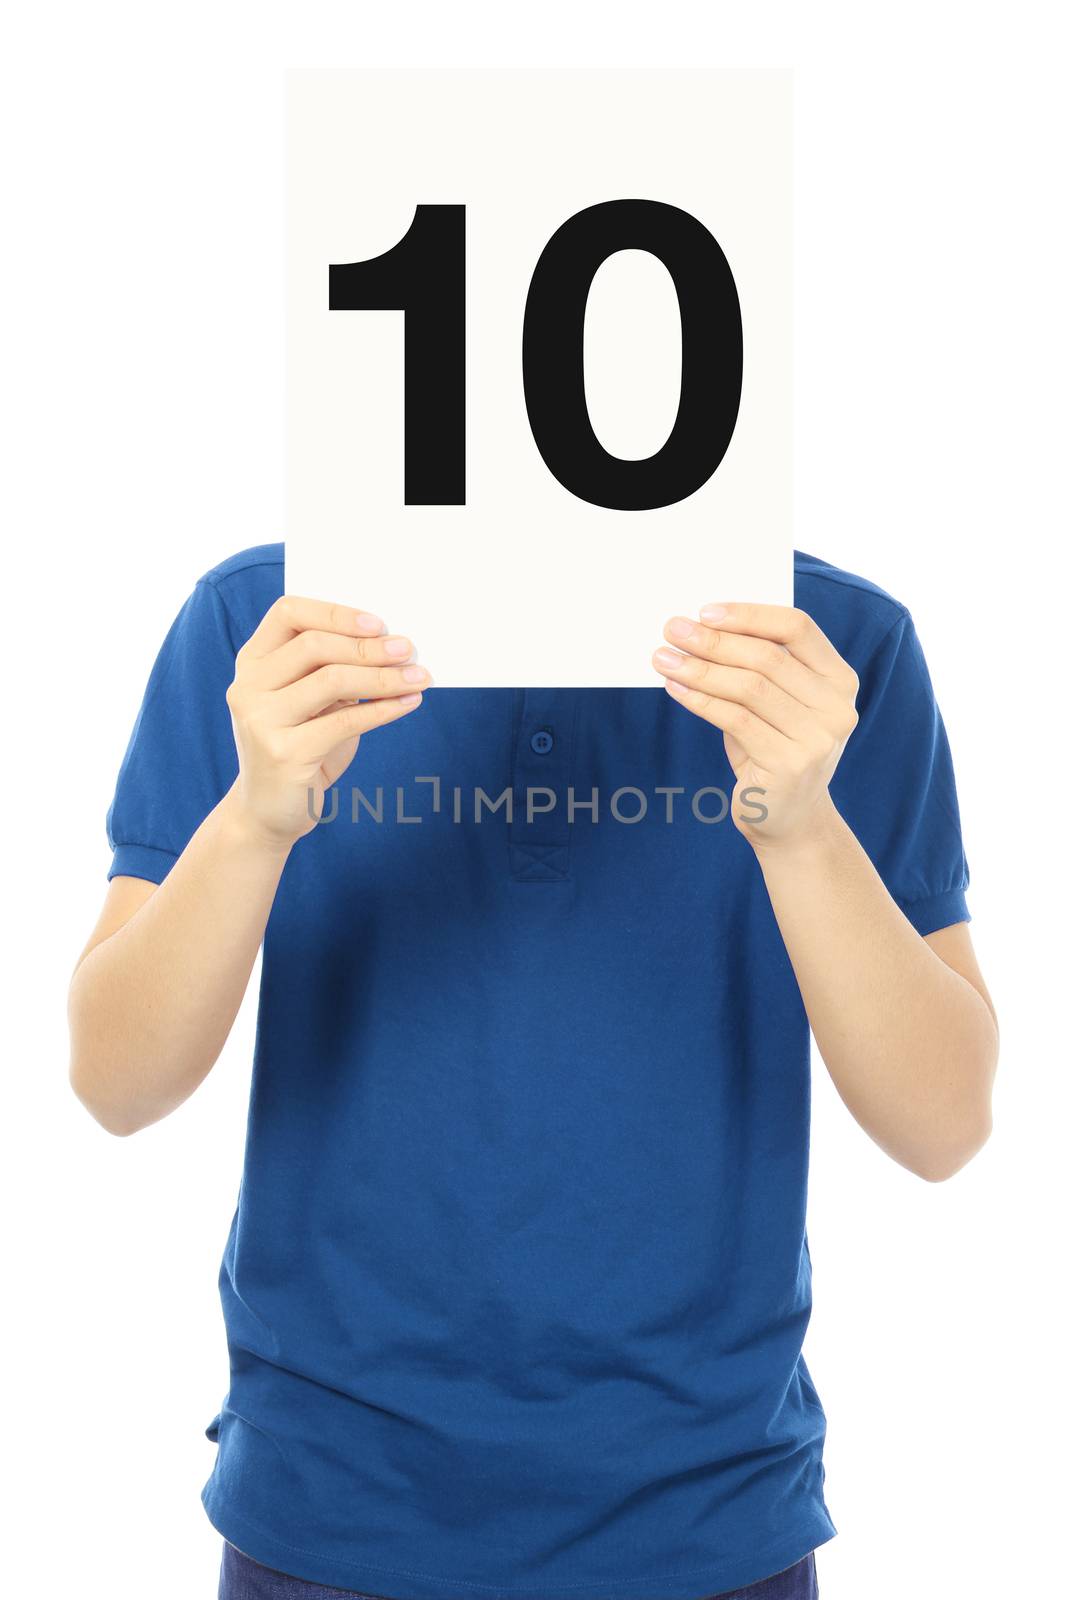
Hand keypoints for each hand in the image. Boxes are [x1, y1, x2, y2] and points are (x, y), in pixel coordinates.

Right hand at [225, 596, 430, 848]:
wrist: (268, 812)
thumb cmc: (300, 747)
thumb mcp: (312, 703)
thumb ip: (334, 671)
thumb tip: (393, 646)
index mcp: (252, 663)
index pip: (288, 613)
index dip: (335, 612)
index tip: (378, 623)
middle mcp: (248, 686)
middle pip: (314, 645)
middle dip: (368, 647)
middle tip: (408, 650)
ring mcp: (260, 720)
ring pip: (331, 680)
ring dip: (383, 677)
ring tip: (418, 677)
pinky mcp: (283, 753)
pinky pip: (345, 721)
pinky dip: (383, 709)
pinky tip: (408, 704)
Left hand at [652, 602, 859, 851]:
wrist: (789, 820)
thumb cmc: (774, 750)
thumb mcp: (776, 705)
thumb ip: (757, 669)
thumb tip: (699, 629)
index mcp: (840, 680)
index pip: (797, 628)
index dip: (750, 614)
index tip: (705, 611)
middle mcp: (837, 707)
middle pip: (768, 657)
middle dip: (714, 640)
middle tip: (672, 629)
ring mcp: (817, 738)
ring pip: (749, 687)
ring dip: (700, 669)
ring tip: (664, 658)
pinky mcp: (789, 765)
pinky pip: (735, 720)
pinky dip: (700, 700)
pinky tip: (676, 688)